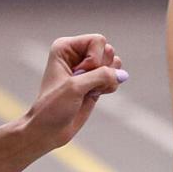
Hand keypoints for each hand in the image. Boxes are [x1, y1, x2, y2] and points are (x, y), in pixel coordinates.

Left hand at [23, 35, 126, 151]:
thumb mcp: (75, 87)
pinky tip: (93, 95)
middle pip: (108, 50)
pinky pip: (116, 77)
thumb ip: (102, 76)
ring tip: (89, 90)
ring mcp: (88, 68)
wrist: (49, 130)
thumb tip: (123, 75)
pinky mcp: (97, 81)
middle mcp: (78, 54)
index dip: (94, 59)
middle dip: (101, 69)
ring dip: (107, 79)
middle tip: (83, 84)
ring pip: (114, 63)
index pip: (98, 40)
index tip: (78, 75)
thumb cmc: (53, 107)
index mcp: (66, 47)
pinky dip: (109, 87)